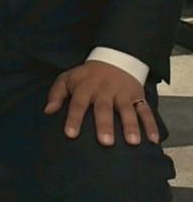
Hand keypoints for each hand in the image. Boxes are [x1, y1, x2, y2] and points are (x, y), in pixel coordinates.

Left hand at [44, 64, 159, 146]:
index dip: (73, 118)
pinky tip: (153, 139)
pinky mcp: (138, 97)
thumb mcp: (68, 78)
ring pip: (127, 109)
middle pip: (104, 107)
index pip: (78, 103)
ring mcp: (123, 93)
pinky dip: (151, 124)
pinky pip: (146, 111)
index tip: (70, 135)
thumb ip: (56, 94)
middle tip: (105, 142)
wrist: (114, 59)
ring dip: (131, 125)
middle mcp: (104, 90)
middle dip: (105, 124)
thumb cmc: (86, 76)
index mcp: (85, 86)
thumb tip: (47, 111)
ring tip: (133, 142)